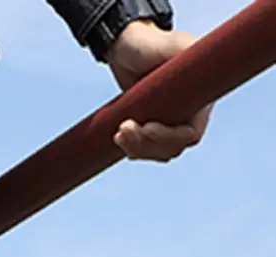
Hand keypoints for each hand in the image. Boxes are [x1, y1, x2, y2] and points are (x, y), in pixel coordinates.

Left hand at [107, 20, 211, 161]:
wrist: (127, 50)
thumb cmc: (149, 44)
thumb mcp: (167, 44)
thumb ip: (180, 50)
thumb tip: (191, 55)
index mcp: (199, 97)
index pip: (191, 134)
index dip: (169, 138)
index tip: (146, 127)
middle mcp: (189, 113)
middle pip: (173, 148)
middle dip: (147, 145)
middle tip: (123, 128)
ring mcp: (170, 123)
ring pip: (159, 153)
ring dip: (137, 150)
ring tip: (118, 133)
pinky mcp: (152, 129)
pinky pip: (147, 151)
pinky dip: (132, 150)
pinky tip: (118, 138)